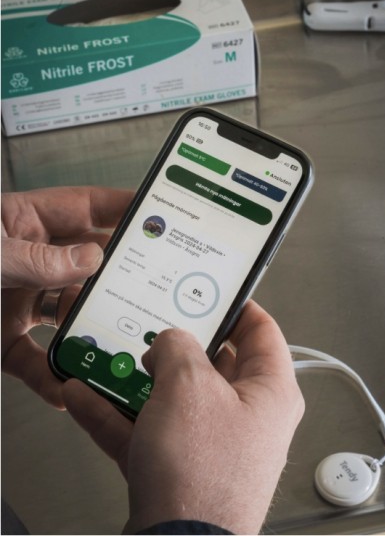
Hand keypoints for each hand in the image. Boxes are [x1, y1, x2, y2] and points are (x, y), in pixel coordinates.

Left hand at [2, 186, 132, 407]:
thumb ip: (37, 257)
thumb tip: (89, 259)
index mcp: (25, 222)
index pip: (86, 208)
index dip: (123, 207)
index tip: (158, 214)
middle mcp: (29, 259)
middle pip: (87, 265)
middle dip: (118, 278)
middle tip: (153, 288)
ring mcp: (18, 299)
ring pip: (68, 314)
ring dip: (90, 331)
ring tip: (117, 345)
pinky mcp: (3, 338)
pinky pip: (35, 358)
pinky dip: (49, 376)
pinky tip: (66, 388)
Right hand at [63, 300, 303, 533]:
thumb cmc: (202, 471)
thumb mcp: (189, 385)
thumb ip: (178, 346)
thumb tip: (170, 340)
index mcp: (269, 391)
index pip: (262, 332)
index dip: (237, 305)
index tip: (212, 290)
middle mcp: (246, 418)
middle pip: (211, 364)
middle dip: (175, 344)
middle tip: (151, 321)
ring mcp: (211, 446)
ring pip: (173, 399)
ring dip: (137, 378)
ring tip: (110, 356)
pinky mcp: (179, 470)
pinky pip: (147, 430)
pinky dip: (116, 414)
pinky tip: (83, 396)